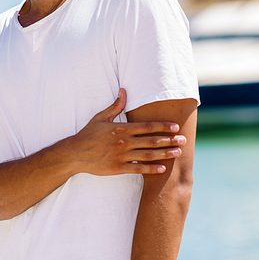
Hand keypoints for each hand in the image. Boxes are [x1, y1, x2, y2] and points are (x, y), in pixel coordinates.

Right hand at [69, 88, 185, 175]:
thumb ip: (115, 106)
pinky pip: (138, 168)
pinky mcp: (118, 168)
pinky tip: (162, 168)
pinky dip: (150, 169)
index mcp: (121, 128)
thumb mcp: (100, 117)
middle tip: (183, 140)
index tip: (175, 127)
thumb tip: (124, 91)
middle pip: (151, 140)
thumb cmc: (87, 134)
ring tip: (177, 153)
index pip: (147, 126)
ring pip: (148, 154)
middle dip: (169, 140)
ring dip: (164, 154)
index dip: (162, 126)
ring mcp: (121, 155)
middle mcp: (124, 142)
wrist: (75, 153)